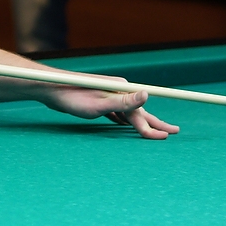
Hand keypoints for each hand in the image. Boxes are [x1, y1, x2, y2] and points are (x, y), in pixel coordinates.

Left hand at [41, 82, 180, 139]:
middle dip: (156, 123)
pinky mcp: (98, 100)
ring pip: (128, 113)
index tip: (168, 137)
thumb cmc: (73, 98)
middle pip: (140, 111)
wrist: (50, 89)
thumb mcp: (99, 104)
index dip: (156, 125)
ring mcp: (108, 95)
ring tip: (154, 131)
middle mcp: (117, 90)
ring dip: (141, 123)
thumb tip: (146, 94)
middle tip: (174, 132)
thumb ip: (123, 103)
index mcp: (121, 90)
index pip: (142, 113)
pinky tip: (124, 125)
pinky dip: (123, 120)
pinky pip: (116, 112)